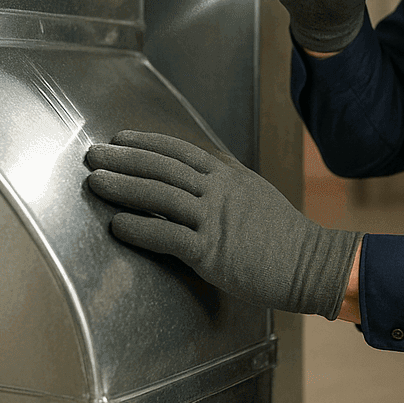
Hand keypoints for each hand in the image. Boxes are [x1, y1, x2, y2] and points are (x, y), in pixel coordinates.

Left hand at [84, 130, 362, 318]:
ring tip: (96, 182)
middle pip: (163, 168)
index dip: (147, 142)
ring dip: (124, 187)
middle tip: (94, 154)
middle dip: (124, 159)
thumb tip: (202, 169)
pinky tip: (117, 225)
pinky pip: (167, 236)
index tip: (120, 138)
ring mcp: (216, 220)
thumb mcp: (256, 192)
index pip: (180, 150)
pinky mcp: (212, 252)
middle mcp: (220, 192)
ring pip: (161, 197)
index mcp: (229, 177)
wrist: (309, 263)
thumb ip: (227, 180)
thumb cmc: (283, 234)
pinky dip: (139, 229)